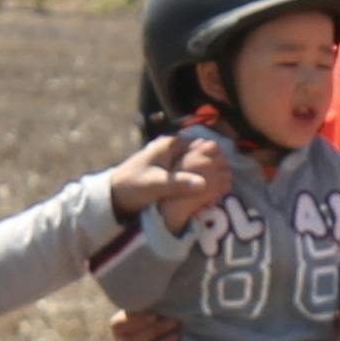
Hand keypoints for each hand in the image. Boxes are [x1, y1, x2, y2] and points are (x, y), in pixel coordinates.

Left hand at [108, 127, 226, 224]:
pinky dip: (195, 181)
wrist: (113, 196)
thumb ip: (179, 183)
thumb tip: (203, 183)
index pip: (201, 146)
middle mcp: (172, 148)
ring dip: (205, 175)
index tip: (226, 173)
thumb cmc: (132, 186)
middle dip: (212, 168)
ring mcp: (170, 159)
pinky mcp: (168, 171)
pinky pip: (188, 173)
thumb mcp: (156, 185)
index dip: (215, 159)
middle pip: (200, 154)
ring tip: (217, 190)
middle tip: (225, 184)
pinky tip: (202, 194)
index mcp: (170, 144)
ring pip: (195, 164)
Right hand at [108, 307, 184, 340]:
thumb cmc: (167, 316)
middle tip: (175, 323)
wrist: (179, 336)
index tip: (156, 315)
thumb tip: (150, 294)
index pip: (118, 326)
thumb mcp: (159, 306)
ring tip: (177, 338)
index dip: (136, 321)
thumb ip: (152, 302)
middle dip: (154, 332)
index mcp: (120, 328)